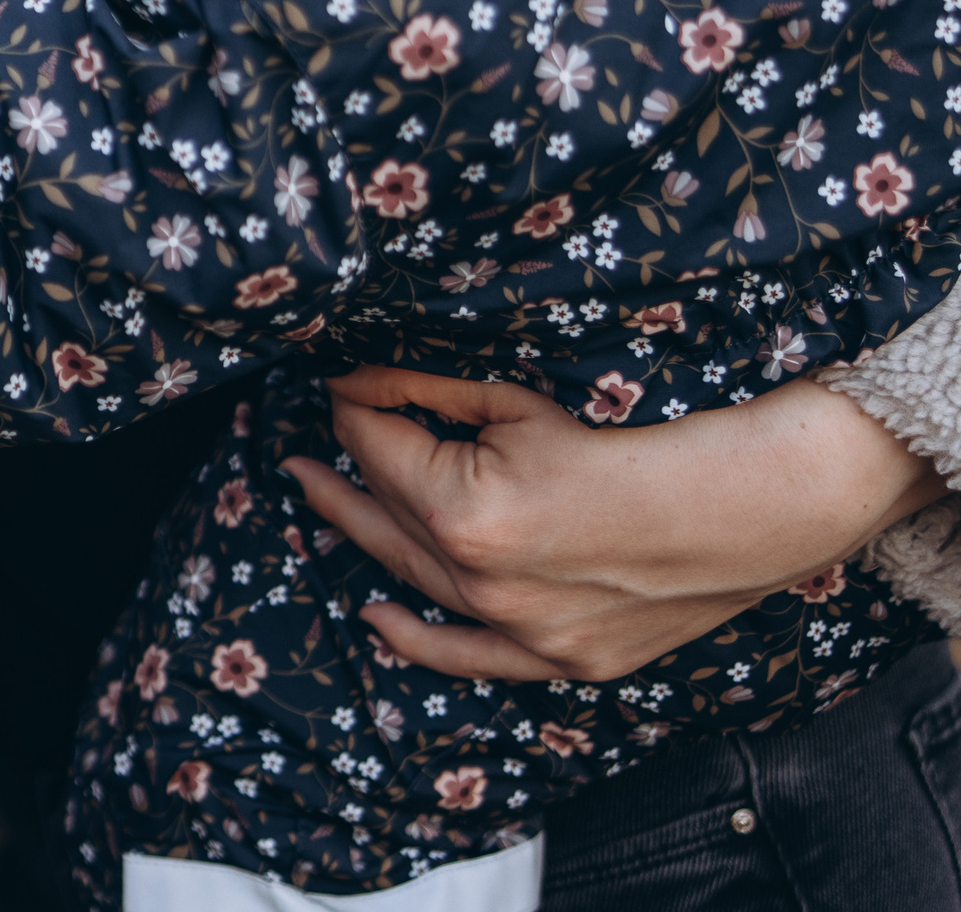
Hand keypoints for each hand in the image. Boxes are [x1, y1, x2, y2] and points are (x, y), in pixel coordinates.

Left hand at [283, 365, 944, 682]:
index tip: (340, 387)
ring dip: (362, 535)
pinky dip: (416, 641)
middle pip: (387, 511)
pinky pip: (468, 659)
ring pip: (414, 578)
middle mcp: (482, 581)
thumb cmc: (632, 441)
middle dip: (345, 469)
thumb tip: (353, 381)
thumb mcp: (518, 403)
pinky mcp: (557, 658)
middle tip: (299, 449)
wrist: (740, 508)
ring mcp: (519, 629)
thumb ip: (425, 394)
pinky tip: (374, 619)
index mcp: (466, 511)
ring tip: (318, 499)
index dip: (354, 410)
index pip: (377, 450)